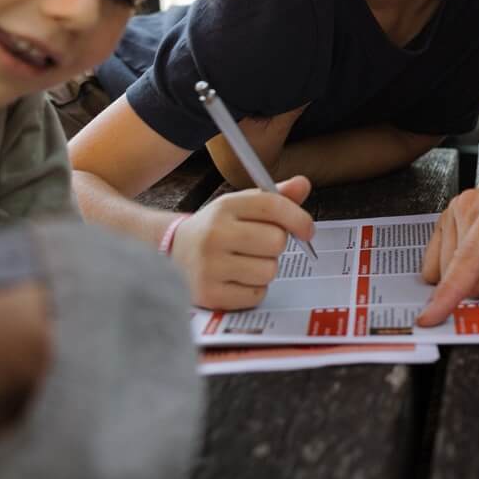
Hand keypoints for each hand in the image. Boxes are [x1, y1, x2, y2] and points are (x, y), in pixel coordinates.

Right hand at [171, 175, 314, 309]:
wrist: (172, 255)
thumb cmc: (216, 229)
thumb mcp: (240, 207)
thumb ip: (274, 198)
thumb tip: (304, 184)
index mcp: (224, 206)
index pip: (272, 206)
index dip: (298, 218)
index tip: (307, 230)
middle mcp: (214, 234)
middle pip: (276, 241)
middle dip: (275, 245)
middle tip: (258, 246)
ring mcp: (209, 266)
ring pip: (269, 271)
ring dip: (265, 270)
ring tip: (244, 263)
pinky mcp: (209, 294)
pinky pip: (256, 295)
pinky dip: (253, 290)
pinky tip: (236, 280)